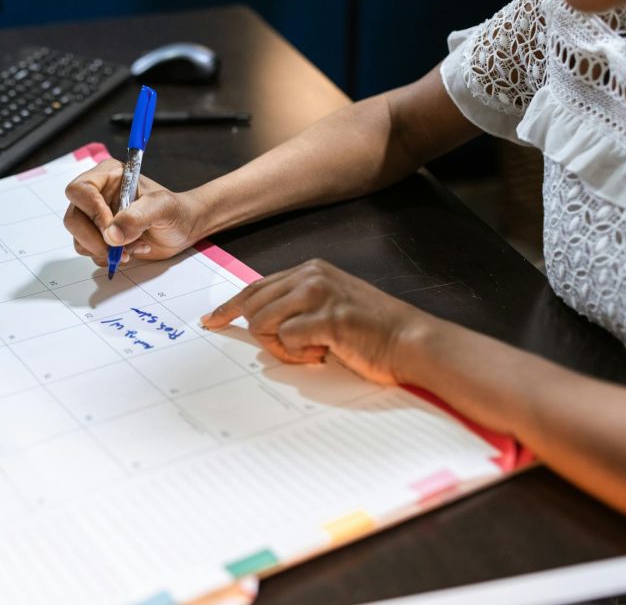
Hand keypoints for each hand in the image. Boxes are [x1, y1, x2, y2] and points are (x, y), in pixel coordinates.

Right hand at [63, 159, 203, 266]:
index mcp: (109, 176)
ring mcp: (97, 218)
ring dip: (106, 250)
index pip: (80, 190)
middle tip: (120, 249)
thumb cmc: (176, 211)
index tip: (112, 231)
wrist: (183, 229)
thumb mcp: (163, 208)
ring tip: (135, 247)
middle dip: (95, 239)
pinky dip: (110, 258)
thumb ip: (137, 217)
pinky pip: (90, 252)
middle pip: (73, 218)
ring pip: (79, 238)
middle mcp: (97, 195)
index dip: (92, 212)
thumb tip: (111, 235)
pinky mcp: (100, 237)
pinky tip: (132, 251)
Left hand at [201, 259, 432, 385]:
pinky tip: (326, 353)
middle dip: (264, 336)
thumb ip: (295, 307)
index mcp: (310, 270)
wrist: (412, 342)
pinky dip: (300, 355)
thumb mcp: (327, 308)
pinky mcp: (326, 317)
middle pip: (253, 306)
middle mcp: (311, 275)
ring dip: (283, 347)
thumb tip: (255, 322)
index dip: (230, 307)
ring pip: (263, 323)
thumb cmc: (371, 333)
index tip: (212, 320)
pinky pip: (286, 340)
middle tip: (298, 349)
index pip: (255, 287)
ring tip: (316, 350)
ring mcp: (318, 293)